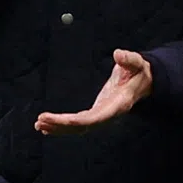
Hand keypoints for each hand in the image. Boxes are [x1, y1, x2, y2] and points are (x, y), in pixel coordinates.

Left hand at [35, 50, 152, 135]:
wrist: (143, 81)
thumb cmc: (139, 71)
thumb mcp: (137, 63)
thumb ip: (129, 59)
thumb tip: (118, 54)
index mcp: (118, 105)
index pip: (96, 117)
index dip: (79, 121)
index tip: (64, 120)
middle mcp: (108, 115)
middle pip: (83, 126)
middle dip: (62, 125)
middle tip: (41, 120)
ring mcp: (101, 116)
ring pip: (78, 128)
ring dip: (58, 127)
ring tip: (39, 125)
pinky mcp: (96, 113)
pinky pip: (78, 124)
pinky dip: (62, 125)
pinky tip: (47, 126)